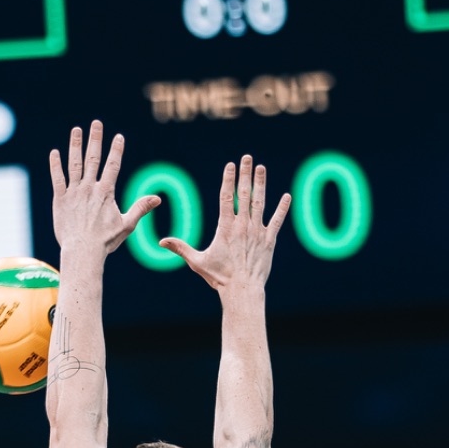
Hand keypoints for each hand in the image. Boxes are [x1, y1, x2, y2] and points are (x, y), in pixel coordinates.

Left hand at [49, 121, 159, 257]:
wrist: (82, 251)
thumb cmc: (105, 241)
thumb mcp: (127, 225)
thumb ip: (140, 208)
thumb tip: (158, 198)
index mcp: (106, 192)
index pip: (113, 165)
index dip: (116, 150)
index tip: (118, 136)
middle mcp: (89, 188)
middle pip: (93, 158)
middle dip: (95, 139)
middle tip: (96, 123)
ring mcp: (74, 193)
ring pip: (74, 164)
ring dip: (75, 145)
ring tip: (76, 130)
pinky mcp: (60, 200)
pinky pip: (57, 179)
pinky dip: (55, 165)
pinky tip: (54, 152)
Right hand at [162, 155, 291, 292]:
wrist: (242, 289)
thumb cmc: (219, 277)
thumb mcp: (197, 261)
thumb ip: (180, 248)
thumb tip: (161, 242)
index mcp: (225, 227)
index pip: (226, 197)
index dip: (227, 179)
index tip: (229, 165)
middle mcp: (243, 225)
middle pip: (244, 194)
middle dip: (245, 174)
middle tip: (247, 158)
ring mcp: (258, 231)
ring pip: (260, 202)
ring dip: (261, 184)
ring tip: (261, 168)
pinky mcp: (269, 240)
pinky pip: (277, 220)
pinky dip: (282, 208)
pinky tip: (287, 196)